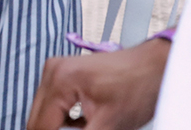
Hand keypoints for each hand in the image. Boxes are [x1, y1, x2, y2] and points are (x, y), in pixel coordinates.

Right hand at [26, 38, 169, 129]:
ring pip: (43, 111)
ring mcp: (57, 69)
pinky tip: (80, 125)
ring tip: (84, 129)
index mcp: (59, 81)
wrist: (154, 66)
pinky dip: (62, 118)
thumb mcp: (109, 126)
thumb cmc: (138, 88)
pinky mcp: (64, 72)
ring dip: (55, 127)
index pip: (38, 126)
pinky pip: (52, 102)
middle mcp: (52, 71)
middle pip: (36, 118)